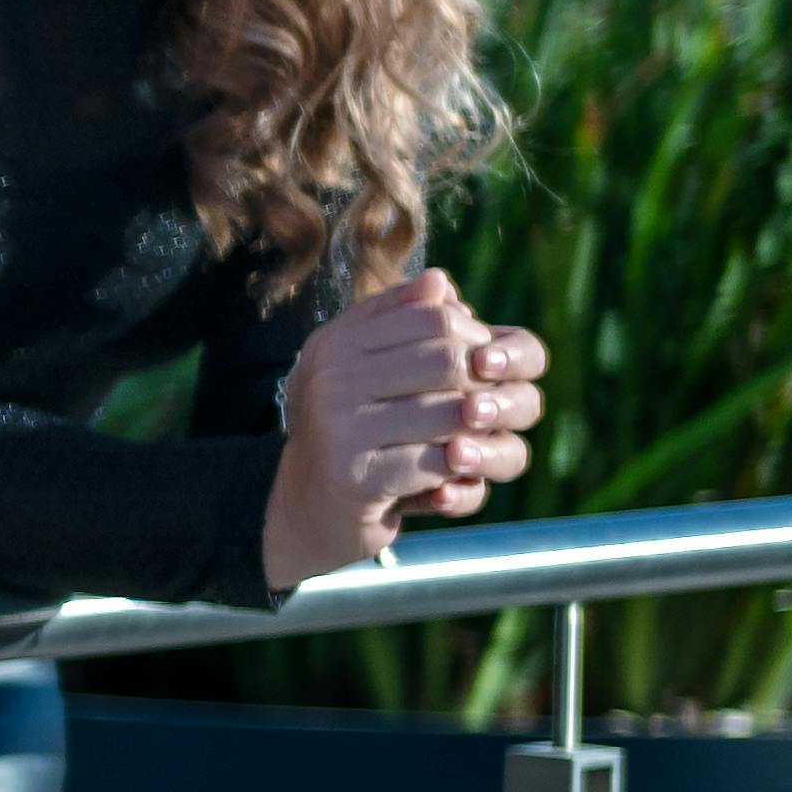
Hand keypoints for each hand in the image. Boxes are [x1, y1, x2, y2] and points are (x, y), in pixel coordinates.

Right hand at [266, 269, 546, 590]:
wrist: (304, 509)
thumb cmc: (354, 430)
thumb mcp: (370, 367)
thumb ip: (404, 320)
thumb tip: (440, 282)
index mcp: (338, 342)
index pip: (435, 317)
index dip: (476, 340)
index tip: (480, 369)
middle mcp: (331, 376)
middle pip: (451, 360)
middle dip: (485, 389)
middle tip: (487, 414)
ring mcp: (339, 425)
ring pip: (454, 413)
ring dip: (480, 438)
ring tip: (475, 449)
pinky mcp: (354, 476)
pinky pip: (438, 464)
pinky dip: (456, 477)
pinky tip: (449, 484)